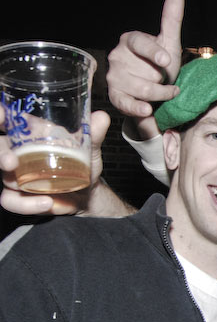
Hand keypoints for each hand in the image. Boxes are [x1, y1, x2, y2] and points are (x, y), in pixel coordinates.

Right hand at [0, 108, 118, 215]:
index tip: (1, 116)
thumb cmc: (81, 163)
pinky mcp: (19, 196)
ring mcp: (15, 175)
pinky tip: (47, 203)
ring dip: (17, 184)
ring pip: (4, 177)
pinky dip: (28, 205)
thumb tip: (102, 117)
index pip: (4, 119)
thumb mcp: (89, 149)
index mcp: (29, 134)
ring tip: (44, 194)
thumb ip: (93, 134)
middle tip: (10, 161)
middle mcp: (17, 152)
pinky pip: (12, 201)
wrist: (87, 193)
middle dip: (1, 154)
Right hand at [106, 0, 183, 138]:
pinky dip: (138, 108)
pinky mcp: (115, 96)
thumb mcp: (169, 43)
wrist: (153, 92)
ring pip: (141, 90)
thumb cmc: (160, 65)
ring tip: (166, 93)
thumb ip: (171, 20)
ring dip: (160, 95)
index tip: (167, 60)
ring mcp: (114, 77)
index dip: (154, 52)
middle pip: (146, 73)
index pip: (140, 43)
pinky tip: (148, 109)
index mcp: (130, 41)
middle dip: (163, 81)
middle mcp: (118, 57)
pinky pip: (126, 103)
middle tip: (166, 81)